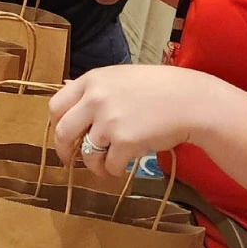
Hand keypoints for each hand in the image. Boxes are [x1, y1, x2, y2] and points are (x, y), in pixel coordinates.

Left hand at [49, 65, 223, 177]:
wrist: (190, 100)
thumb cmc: (157, 87)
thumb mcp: (119, 77)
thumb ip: (93, 87)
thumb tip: (64, 85)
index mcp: (91, 80)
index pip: (56, 105)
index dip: (56, 125)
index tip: (63, 136)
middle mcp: (95, 99)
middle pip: (63, 132)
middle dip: (64, 151)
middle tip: (71, 160)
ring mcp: (109, 121)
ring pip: (86, 154)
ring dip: (95, 165)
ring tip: (107, 164)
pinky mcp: (125, 142)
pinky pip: (110, 166)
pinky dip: (115, 171)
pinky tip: (124, 164)